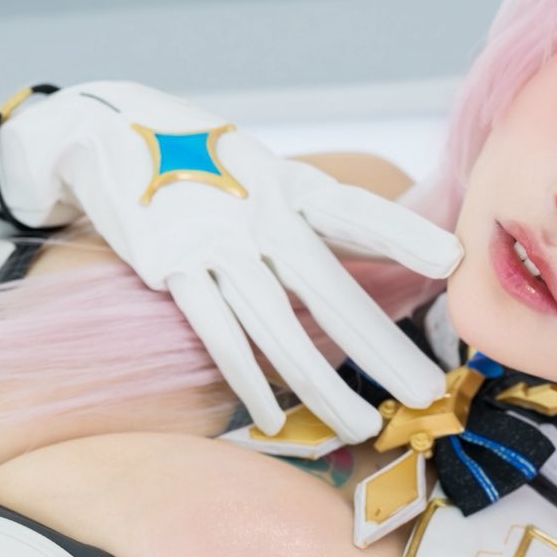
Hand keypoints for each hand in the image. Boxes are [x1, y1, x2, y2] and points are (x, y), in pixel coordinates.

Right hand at [0, 81, 459, 439]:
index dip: (402, 234)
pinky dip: (246, 377)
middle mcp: (256, 213)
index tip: (451, 260)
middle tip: (425, 389)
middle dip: (377, 343)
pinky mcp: (170, 269)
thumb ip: (313, 213)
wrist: (106, 131)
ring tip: (361, 425)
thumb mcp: (265, 170)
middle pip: (324, 287)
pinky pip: (217, 334)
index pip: (354, 212)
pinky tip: (273, 416)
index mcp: (289, 183)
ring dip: (319, 383)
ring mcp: (212, 243)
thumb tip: (386, 253)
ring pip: (275, 326)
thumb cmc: (204, 161)